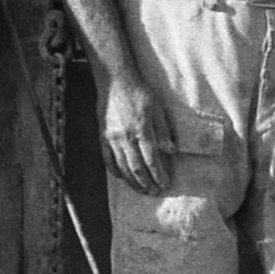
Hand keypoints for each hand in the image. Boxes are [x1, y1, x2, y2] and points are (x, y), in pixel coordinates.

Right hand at [100, 66, 176, 188]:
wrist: (115, 80)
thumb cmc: (139, 92)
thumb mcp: (157, 108)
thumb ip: (164, 130)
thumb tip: (171, 151)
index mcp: (142, 129)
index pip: (152, 160)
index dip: (159, 175)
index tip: (165, 185)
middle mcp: (126, 137)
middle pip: (137, 168)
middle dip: (147, 183)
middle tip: (154, 192)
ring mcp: (112, 138)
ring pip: (122, 168)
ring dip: (132, 182)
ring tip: (141, 190)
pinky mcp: (103, 136)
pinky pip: (107, 160)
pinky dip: (115, 172)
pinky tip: (122, 178)